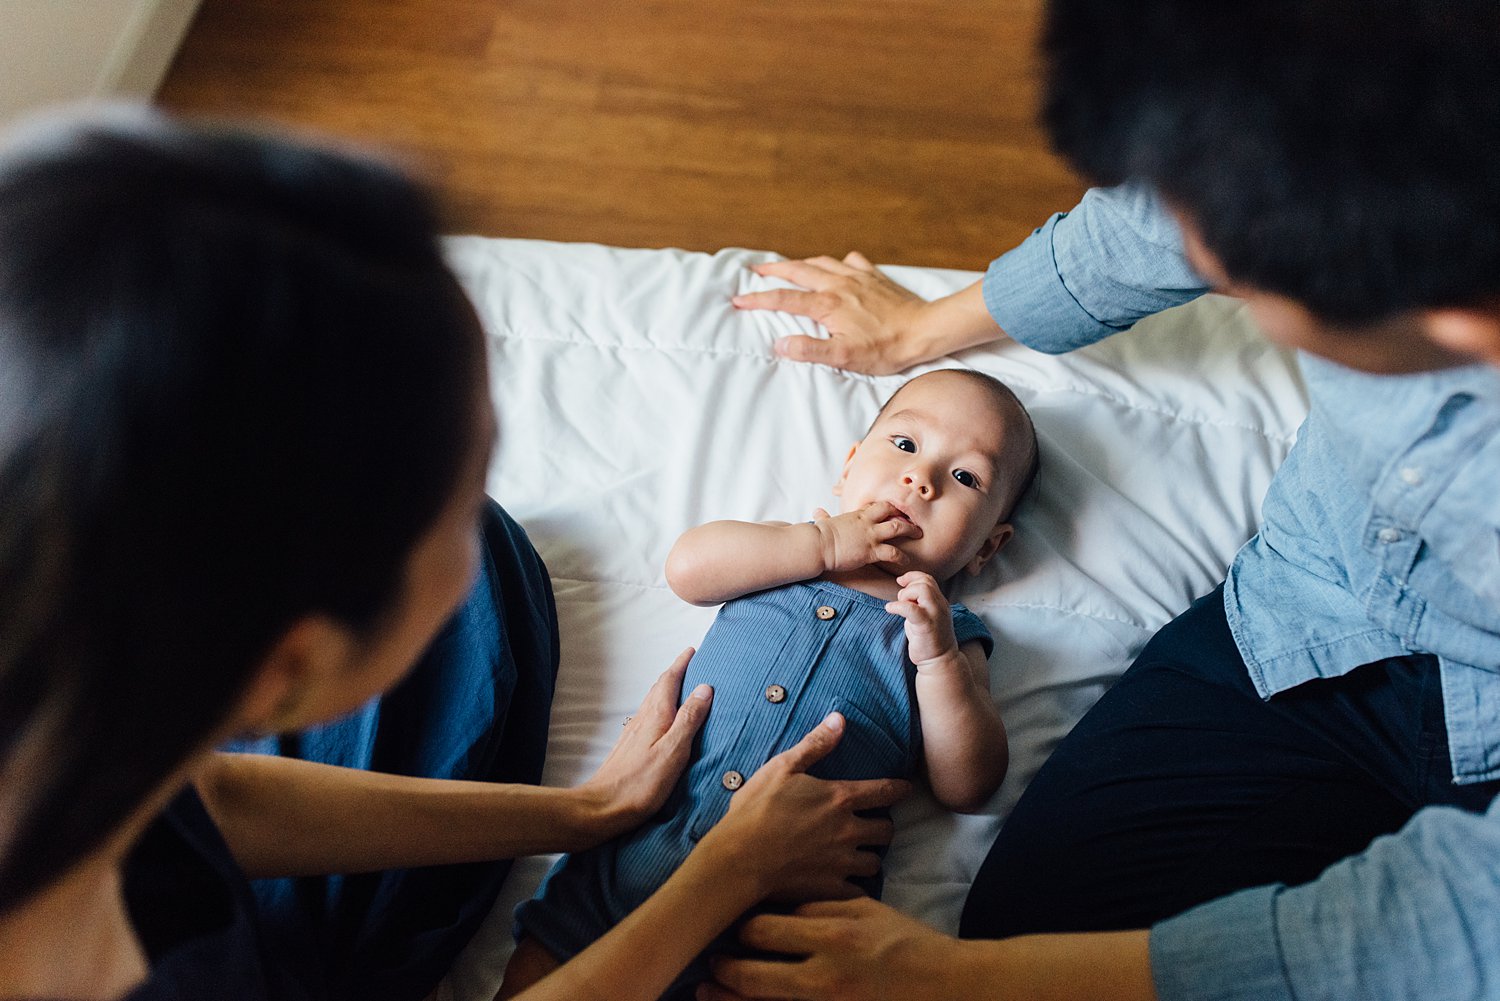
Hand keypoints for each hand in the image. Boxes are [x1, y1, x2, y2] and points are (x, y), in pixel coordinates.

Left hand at [575, 648, 711, 835]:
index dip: (681, 664)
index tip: (693, 650)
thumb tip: (704, 688)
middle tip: (691, 664)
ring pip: (653, 702)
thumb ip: (689, 719)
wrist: (603, 807)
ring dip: (667, 690)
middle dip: (675, 673)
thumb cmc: (641, 784)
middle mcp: (642, 719)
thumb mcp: (673, 751)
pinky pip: (649, 716)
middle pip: (659, 688)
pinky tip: (664, 720)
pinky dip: (661, 708)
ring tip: (682, 687)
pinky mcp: (630, 747)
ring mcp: (634, 733)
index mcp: (655, 716)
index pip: (669, 681)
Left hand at [697, 897, 956, 1000]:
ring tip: (707, 991)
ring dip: (729, 998)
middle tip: (711, 964)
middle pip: (752, 974)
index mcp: (831, 936)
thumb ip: (820, 905)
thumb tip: (780, 905)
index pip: (764, 930)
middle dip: (725, 969)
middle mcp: (823, 976)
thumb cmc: (904, 943)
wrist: (944, 986)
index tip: (735, 926)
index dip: (742, 928)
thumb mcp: (865, 910)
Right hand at [702, 712, 908, 902]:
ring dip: (869, 857)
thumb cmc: (757, 809)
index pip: (884, 792)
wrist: (740, 858)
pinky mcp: (832, 889)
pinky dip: (855, 887)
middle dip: (883, 827)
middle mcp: (848, 831)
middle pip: (886, 831)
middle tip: (873, 827)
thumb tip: (840, 719)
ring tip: (859, 855)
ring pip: (875, 863)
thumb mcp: (783, 768)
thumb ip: (815, 744)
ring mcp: (842, 863)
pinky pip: (858, 892)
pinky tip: (846, 884)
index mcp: (840, 798)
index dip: (899, 789)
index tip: (907, 789)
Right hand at [732, 252, 930, 374]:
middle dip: (772, 270)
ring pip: (821, 262)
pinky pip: (851, 261)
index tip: (738, 300)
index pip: (784, 299)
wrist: (924, 329)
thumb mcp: (845, 356)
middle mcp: (838, 284)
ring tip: (789, 266)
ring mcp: (857, 276)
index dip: (758, 299)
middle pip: (797, 271)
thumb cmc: (886, 347)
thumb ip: (810, 350)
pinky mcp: (874, 276)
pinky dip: (837, 262)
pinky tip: (838, 266)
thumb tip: (780, 344)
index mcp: (827, 304)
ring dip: (800, 263)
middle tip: (754, 270)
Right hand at [812, 503, 921, 573]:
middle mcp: (867, 522)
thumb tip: (817, 512)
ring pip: (897, 528)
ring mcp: (870, 535)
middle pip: (892, 511)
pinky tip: (907, 561)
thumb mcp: (824, 522)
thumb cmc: (819, 536)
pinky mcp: (870, 551)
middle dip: (905, 515)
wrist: (818, 545)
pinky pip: (892, 552)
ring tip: (919, 535)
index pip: (878, 506)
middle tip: (914, 521)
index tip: (897, 512)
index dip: (890, 508)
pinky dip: (902, 557)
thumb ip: (824, 517)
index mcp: (857, 514)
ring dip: (910, 531)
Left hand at [884, 571, 959, 668]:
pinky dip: (898, 606)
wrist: (939, 660)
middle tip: (902, 601)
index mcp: (939, 602)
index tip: (900, 582)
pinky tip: (890, 609)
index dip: (912, 576)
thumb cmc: (928, 639)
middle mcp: (940, 605)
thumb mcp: (925, 615)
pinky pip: (911, 608)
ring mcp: (936, 614)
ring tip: (900, 607)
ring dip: (905, 595)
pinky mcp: (927, 625)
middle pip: (925, 582)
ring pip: (922, 590)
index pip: (928, 579)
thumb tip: (903, 588)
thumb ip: (918, 602)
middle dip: (909, 587)